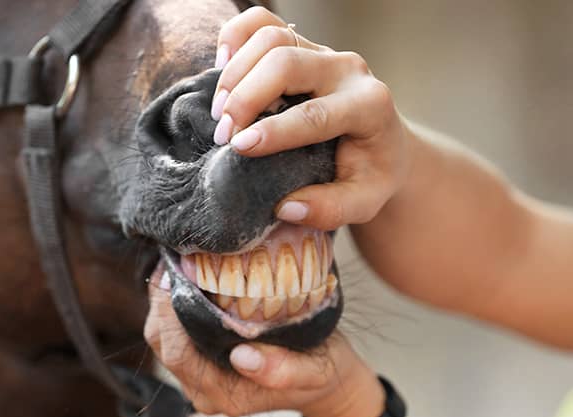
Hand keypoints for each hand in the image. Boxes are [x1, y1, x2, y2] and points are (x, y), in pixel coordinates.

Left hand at [144, 267, 384, 416]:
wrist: (325, 382)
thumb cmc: (319, 372)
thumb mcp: (314, 372)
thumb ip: (283, 371)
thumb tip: (243, 358)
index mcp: (223, 394)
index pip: (178, 353)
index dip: (169, 315)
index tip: (176, 274)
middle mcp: (203, 389)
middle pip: (162, 343)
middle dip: (160, 301)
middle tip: (172, 258)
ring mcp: (199, 377)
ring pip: (163, 337)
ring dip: (163, 300)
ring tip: (175, 262)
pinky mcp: (201, 362)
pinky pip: (174, 333)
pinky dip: (173, 304)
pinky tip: (184, 277)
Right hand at [211, 7, 413, 229]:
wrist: (380, 143)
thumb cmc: (369, 175)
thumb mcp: (364, 202)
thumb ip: (331, 210)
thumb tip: (285, 208)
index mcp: (369, 106)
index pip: (315, 112)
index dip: (274, 130)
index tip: (240, 147)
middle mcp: (347, 70)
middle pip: (287, 61)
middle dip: (246, 97)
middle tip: (224, 135)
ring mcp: (322, 52)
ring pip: (271, 37)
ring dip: (235, 73)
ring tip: (219, 113)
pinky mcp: (301, 44)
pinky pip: (262, 22)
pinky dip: (235, 37)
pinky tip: (221, 68)